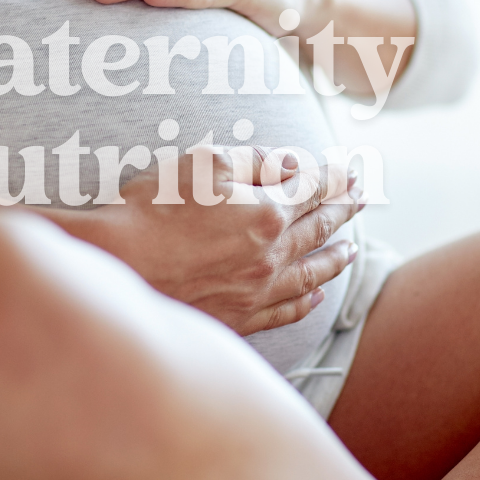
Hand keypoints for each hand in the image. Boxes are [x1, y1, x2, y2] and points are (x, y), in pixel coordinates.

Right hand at [53, 147, 364, 336]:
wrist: (118, 264)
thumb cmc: (154, 208)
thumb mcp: (204, 164)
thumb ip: (254, 161)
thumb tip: (292, 165)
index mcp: (267, 213)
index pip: (313, 190)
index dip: (335, 178)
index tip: (351, 172)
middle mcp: (271, 255)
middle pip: (319, 229)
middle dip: (344, 210)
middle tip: (362, 199)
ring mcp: (257, 291)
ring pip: (311, 274)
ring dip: (336, 258)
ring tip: (352, 249)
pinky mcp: (238, 317)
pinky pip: (286, 311)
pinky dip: (307, 302)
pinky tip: (316, 296)